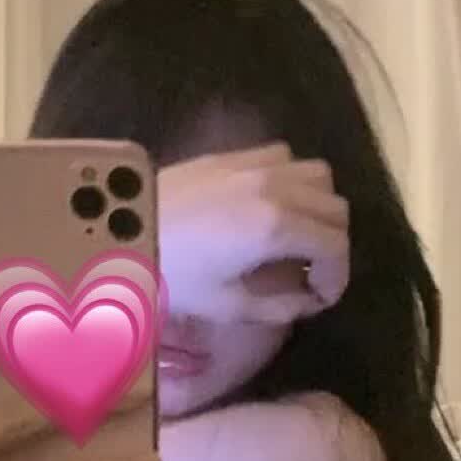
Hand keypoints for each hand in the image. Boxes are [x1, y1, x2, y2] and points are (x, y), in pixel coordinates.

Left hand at [158, 143, 349, 326]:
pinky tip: (271, 205)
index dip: (337, 277)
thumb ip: (280, 305)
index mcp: (276, 227)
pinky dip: (293, 180)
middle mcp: (275, 187)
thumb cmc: (173, 277)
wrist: (122, 234)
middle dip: (333, 244)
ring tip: (298, 236)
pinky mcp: (233, 155)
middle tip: (312, 273)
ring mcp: (254, 164)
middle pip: (335, 208)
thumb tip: (308, 301)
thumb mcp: (228, 305)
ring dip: (319, 207)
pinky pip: (284, 157)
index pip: (335, 246)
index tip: (321, 298)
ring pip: (319, 176)